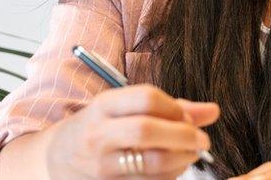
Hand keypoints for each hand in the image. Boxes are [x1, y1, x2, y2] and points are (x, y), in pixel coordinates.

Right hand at [44, 84, 218, 178]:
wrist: (57, 159)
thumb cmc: (99, 128)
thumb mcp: (124, 108)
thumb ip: (171, 108)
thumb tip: (213, 111)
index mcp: (104, 106)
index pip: (146, 98)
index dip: (175, 107)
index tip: (187, 116)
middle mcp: (99, 135)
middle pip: (148, 130)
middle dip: (184, 135)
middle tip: (202, 140)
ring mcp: (101, 165)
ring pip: (151, 162)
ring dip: (181, 159)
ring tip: (191, 154)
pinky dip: (169, 176)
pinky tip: (175, 168)